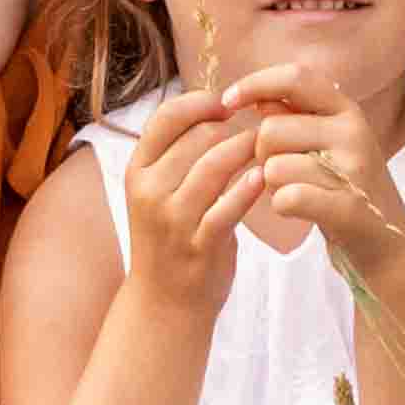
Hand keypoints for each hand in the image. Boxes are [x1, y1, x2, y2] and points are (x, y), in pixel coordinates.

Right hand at [119, 83, 284, 267]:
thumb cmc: (169, 238)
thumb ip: (176, 155)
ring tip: (267, 146)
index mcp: (137, 172)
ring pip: (214, 165)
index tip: (227, 104)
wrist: (163, 302)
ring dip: (247, 149)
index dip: (200, 102)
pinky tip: (263, 177)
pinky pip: (227, 207)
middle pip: (197, 137)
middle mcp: (150, 192)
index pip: (166, 117)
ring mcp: (173, 220)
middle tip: (260, 125)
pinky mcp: (199, 244)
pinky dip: (248, 188)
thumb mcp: (156, 192)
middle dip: (233, 127)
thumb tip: (213, 109)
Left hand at [214, 68, 404, 286]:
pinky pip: (288, 197)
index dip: (255, 83)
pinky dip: (282, 206)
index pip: (294, 78)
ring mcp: (354, 170)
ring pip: (273, 167)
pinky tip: (296, 210)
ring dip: (272, 186)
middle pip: (270, 130)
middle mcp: (354, 132)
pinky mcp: (349, 208)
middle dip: (262, 156)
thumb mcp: (327, 144)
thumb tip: (260, 99)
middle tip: (283, 173)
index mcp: (346, 110)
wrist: (388, 242)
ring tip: (296, 192)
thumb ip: (296, 117)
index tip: (227, 100)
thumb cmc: (345, 189)